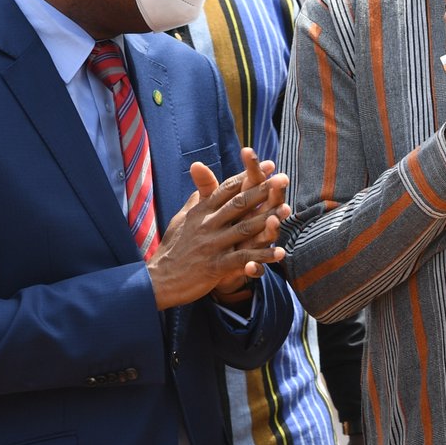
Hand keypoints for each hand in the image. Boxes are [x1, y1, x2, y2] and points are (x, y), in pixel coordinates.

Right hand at [147, 149, 289, 310]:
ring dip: (268, 219)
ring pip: (245, 228)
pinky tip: (279, 252)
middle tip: (283, 178)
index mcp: (201, 211)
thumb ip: (197, 197)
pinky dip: (262, 256)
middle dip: (263, 190)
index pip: (227, 189)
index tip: (267, 165)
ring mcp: (212, 244)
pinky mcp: (215, 266)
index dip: (248, 176)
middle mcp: (208, 224)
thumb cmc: (172, 247)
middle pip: (240, 203)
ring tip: (287, 210)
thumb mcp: (183, 217)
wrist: (158, 279)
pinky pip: (243, 258)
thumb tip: (200, 174)